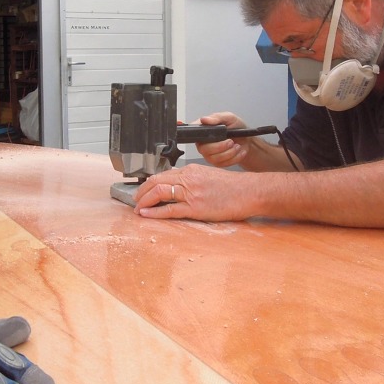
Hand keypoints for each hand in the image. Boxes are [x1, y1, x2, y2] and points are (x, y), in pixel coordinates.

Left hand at [132, 163, 259, 220]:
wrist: (248, 192)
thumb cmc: (232, 187)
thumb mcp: (208, 176)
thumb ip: (191, 180)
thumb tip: (177, 186)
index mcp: (190, 170)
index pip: (163, 174)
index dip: (149, 183)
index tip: (142, 190)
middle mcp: (188, 178)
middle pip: (156, 181)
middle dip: (141, 191)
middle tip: (135, 199)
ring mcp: (191, 193)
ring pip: (159, 192)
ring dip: (144, 200)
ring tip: (137, 207)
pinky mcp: (196, 208)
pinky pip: (169, 209)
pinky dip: (154, 212)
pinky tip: (146, 214)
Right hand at [193, 112, 249, 168]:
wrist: (247, 140)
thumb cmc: (236, 127)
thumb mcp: (229, 117)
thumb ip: (217, 117)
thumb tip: (204, 119)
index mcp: (202, 130)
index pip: (193, 134)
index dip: (200, 136)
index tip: (214, 135)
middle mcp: (203, 143)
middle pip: (204, 149)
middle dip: (221, 146)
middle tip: (231, 141)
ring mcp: (209, 154)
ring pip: (214, 158)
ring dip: (230, 152)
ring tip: (237, 146)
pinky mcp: (217, 163)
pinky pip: (223, 164)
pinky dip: (234, 158)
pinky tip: (238, 151)